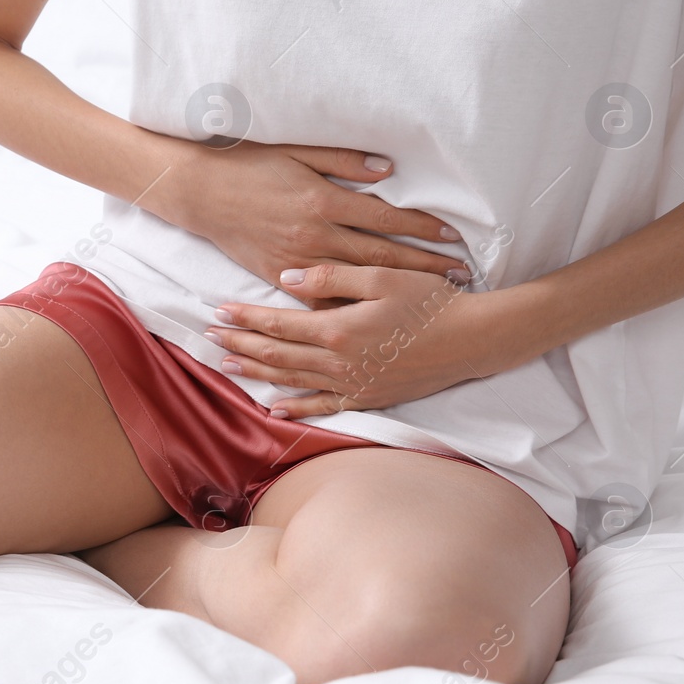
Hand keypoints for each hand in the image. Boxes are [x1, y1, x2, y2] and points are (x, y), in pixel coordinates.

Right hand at [156, 141, 469, 290]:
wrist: (200, 193)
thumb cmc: (248, 165)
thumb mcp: (297, 151)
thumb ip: (343, 160)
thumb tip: (387, 171)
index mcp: (322, 201)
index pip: (386, 218)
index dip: (423, 228)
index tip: (454, 237)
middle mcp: (314, 235)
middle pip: (381, 256)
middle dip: (424, 265)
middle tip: (460, 274)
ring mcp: (295, 260)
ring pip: (357, 281)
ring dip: (396, 288)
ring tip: (430, 296)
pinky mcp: (277, 276)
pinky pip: (319, 298)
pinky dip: (349, 306)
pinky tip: (375, 314)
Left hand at [205, 265, 521, 417]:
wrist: (474, 340)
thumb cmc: (431, 301)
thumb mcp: (382, 276)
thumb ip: (332, 278)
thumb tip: (286, 281)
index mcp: (340, 329)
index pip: (279, 325)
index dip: (246, 318)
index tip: (219, 310)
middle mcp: (341, 363)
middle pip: (278, 355)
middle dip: (241, 345)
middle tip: (209, 336)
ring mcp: (354, 385)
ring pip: (293, 381)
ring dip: (256, 373)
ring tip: (227, 364)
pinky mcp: (369, 398)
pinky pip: (324, 407)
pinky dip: (295, 407)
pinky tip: (273, 407)